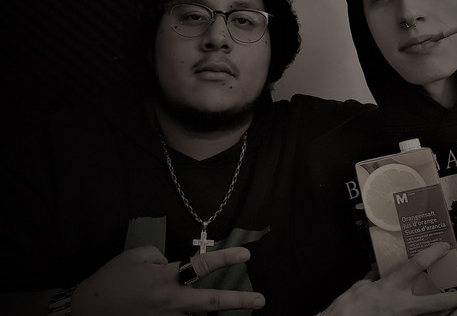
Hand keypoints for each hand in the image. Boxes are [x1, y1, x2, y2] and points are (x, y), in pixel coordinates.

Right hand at [71, 245, 264, 315]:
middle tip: (261, 300)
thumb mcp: (138, 256)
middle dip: (238, 300)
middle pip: (210, 301)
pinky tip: (201, 312)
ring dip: (215, 312)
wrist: (85, 311)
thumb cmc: (112, 279)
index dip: (226, 258)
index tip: (246, 255)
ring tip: (238, 307)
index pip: (201, 265)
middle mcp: (170, 303)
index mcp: (165, 278)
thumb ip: (162, 256)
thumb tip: (175, 264)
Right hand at [321, 242, 456, 315]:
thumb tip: (378, 268)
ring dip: (450, 313)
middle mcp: (401, 304)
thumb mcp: (362, 285)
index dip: (432, 254)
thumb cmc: (351, 306)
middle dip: (456, 298)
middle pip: (436, 302)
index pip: (416, 266)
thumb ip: (374, 276)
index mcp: (390, 286)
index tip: (444, 246)